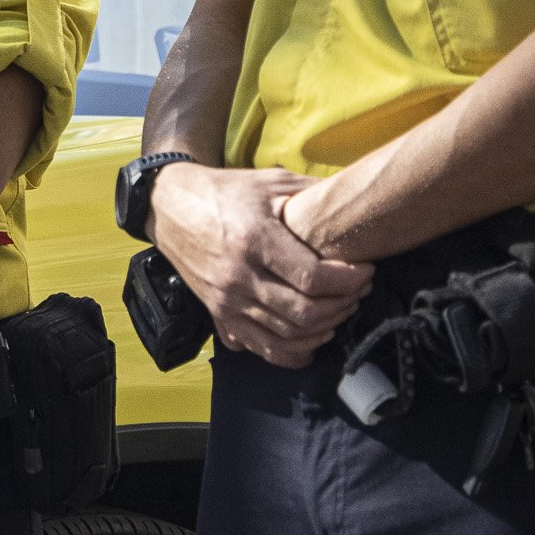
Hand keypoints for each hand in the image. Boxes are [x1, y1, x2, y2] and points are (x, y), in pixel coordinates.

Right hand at [149, 164, 371, 367]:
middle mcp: (238, 277)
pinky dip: (292, 352)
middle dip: (342, 305)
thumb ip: (314, 191)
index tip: (365, 271)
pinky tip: (311, 340)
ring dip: (323, 329)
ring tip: (340, 310)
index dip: (349, 280)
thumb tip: (356, 199)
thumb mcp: (269, 182)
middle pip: (304, 313)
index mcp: (254, 240)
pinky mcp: (218, 315)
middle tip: (358, 291)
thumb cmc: (223, 192)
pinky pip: (262, 348)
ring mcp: (226, 301)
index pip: (313, 278)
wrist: (169, 207)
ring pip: (287, 336)